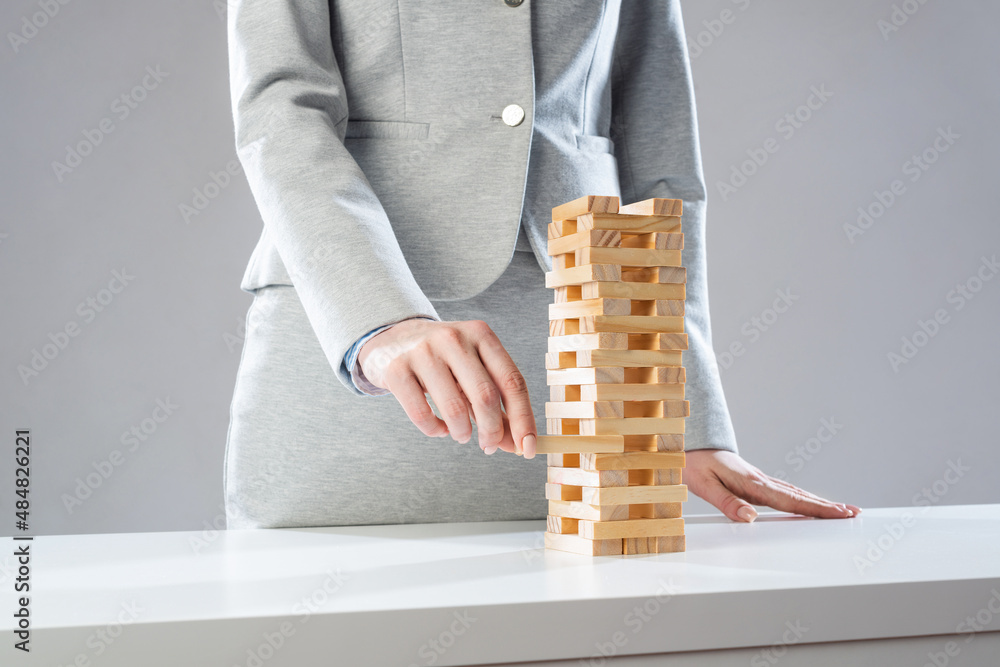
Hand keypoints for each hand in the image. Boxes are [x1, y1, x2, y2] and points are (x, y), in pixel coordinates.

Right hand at [358, 319, 536, 457]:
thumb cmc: (443, 360)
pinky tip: (439, 428)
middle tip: (489, 446)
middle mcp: (454, 339)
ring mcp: (423, 352)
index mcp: (481, 335)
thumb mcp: (473, 371)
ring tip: (461, 435)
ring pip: (455, 408)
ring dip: (463, 433)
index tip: (528, 447)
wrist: (393, 339)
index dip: (523, 418)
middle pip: (486, 396)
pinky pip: (422, 414)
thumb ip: (496, 405)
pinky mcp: (397, 369)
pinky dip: (435, 430)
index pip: (512, 381)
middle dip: (493, 431)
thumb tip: (517, 444)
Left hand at [684, 449, 860, 521]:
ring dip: (818, 502)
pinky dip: (801, 498)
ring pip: (794, 493)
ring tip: (841, 510)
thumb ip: (727, 502)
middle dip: (827, 506)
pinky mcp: (754, 481)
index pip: (789, 500)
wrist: (687, 445)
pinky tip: (808, 504)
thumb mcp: (704, 485)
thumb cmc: (694, 464)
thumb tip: (750, 518)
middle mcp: (759, 480)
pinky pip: (783, 492)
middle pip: (799, 496)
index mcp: (750, 483)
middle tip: (853, 513)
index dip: (816, 509)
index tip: (840, 513)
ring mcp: (758, 480)